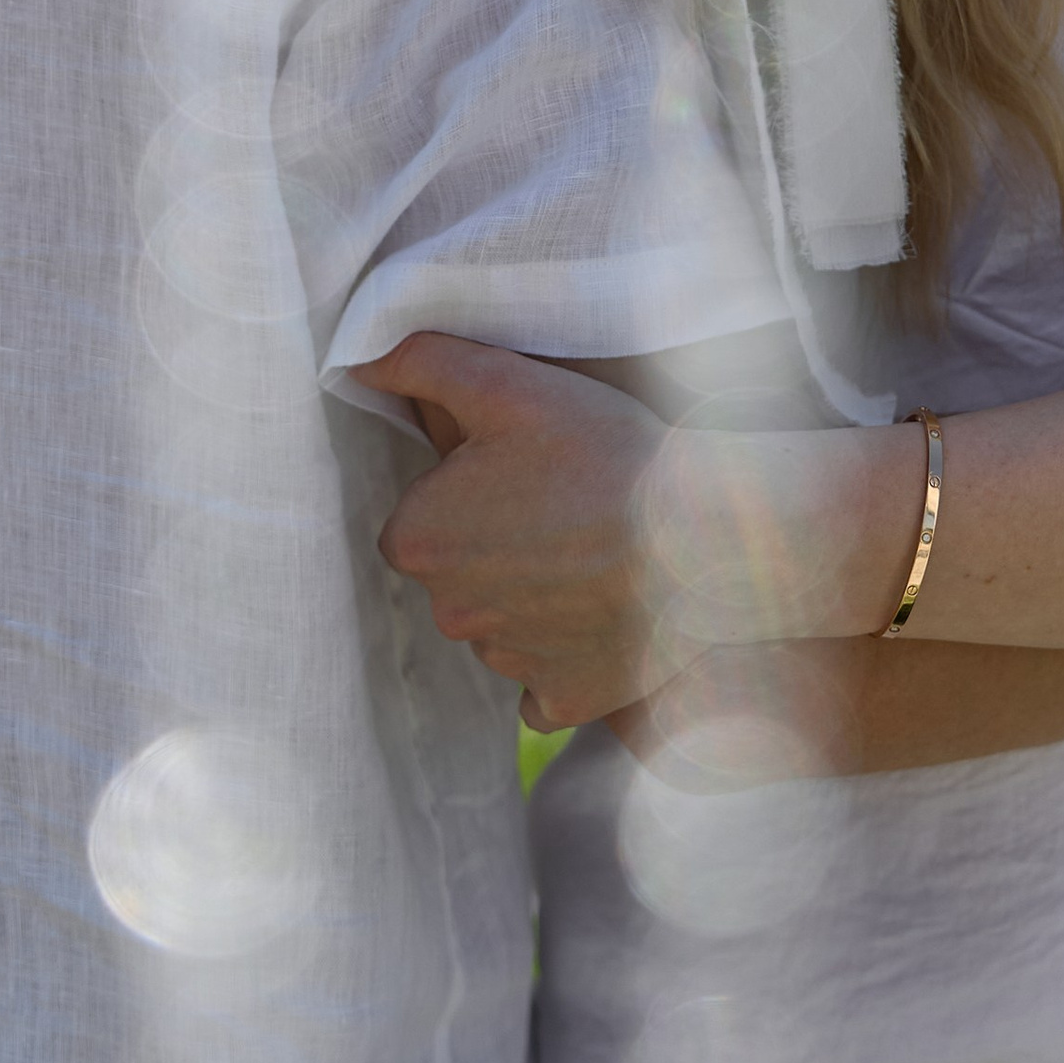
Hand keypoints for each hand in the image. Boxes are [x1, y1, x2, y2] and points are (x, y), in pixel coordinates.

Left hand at [359, 336, 685, 729]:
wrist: (703, 538)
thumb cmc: (602, 454)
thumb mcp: (507, 382)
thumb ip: (423, 364)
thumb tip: (360, 364)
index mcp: (419, 538)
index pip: (422, 517)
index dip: (470, 491)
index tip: (525, 473)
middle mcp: (450, 612)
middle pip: (461, 574)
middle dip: (500, 546)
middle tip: (566, 508)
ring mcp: (508, 662)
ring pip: (503, 625)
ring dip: (535, 599)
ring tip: (598, 554)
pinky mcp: (563, 698)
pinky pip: (547, 685)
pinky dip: (567, 660)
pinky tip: (604, 619)